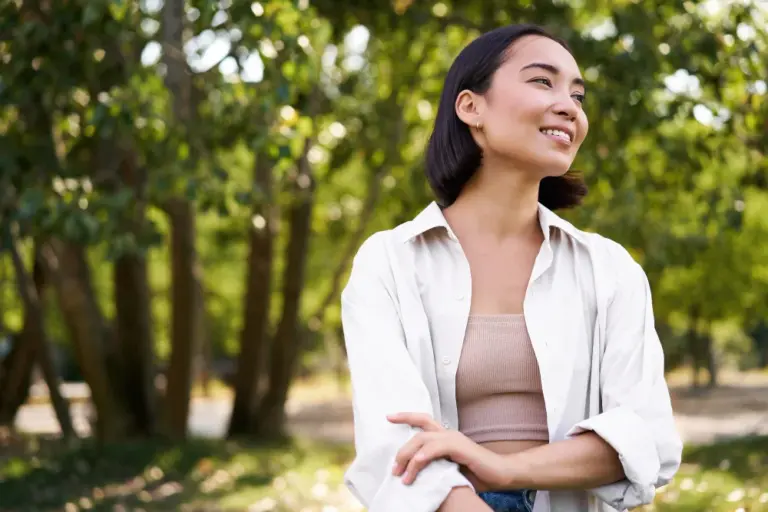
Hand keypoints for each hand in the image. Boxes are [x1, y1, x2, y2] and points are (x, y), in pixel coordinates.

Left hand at [387, 412, 509, 488]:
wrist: (501, 474)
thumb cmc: (477, 473)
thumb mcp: (450, 468)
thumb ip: (435, 465)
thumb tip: (414, 473)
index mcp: (446, 436)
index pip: (423, 420)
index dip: (406, 416)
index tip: (389, 416)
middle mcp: (448, 433)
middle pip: (418, 432)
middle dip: (402, 449)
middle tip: (393, 467)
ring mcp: (454, 439)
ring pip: (422, 440)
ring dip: (409, 457)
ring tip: (401, 475)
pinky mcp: (460, 447)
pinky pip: (436, 449)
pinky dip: (423, 456)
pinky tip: (415, 464)